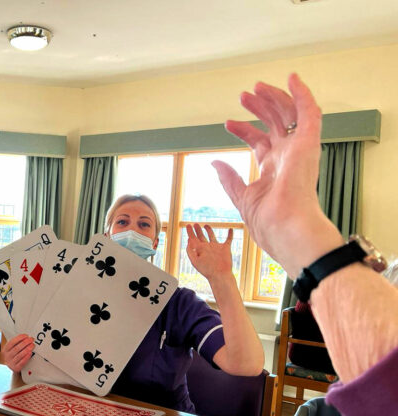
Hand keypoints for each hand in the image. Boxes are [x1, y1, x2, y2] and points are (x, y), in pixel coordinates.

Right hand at [2, 334, 33, 372]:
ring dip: (27, 349)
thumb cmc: (14, 355)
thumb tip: (26, 337)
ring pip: (19, 355)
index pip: (12, 342)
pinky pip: (22, 362)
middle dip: (25, 342)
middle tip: (31, 339)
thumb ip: (17, 343)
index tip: (26, 335)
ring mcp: (11, 363)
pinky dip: (26, 357)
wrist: (13, 367)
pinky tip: (30, 353)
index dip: (19, 338)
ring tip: (32, 345)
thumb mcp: (12, 349)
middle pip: (16, 348)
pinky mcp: (16, 368)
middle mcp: (7, 356)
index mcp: (5, 350)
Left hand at [185, 224, 233, 280]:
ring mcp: (216, 247)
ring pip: (212, 236)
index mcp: (199, 250)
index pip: (193, 239)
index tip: (188, 225)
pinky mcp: (225, 248)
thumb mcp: (195, 261)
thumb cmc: (207, 270)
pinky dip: (230, 234)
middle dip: (198, 230)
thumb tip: (188, 240)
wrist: (220, 275)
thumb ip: (190, 251)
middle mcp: (207, 247)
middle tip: (195, 224)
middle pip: (201, 236)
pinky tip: (230, 229)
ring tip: (206, 225)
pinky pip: (228, 239)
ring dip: (209, 230)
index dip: (190, 232)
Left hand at [213, 74, 341, 276]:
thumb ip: (230, 179)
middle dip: (258, 108)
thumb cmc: (268, 221)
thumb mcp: (242, 196)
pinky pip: (309, 111)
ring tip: (255, 88)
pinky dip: (302, 93)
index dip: (244, 130)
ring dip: (273, 97)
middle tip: (243, 96)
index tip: (228, 123)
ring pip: (289, 113)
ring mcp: (300, 148)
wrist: (284, 226)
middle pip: (274, 124)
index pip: (261, 142)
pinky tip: (291, 78)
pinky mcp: (308, 142)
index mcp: (275, 170)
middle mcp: (289, 157)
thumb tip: (215, 163)